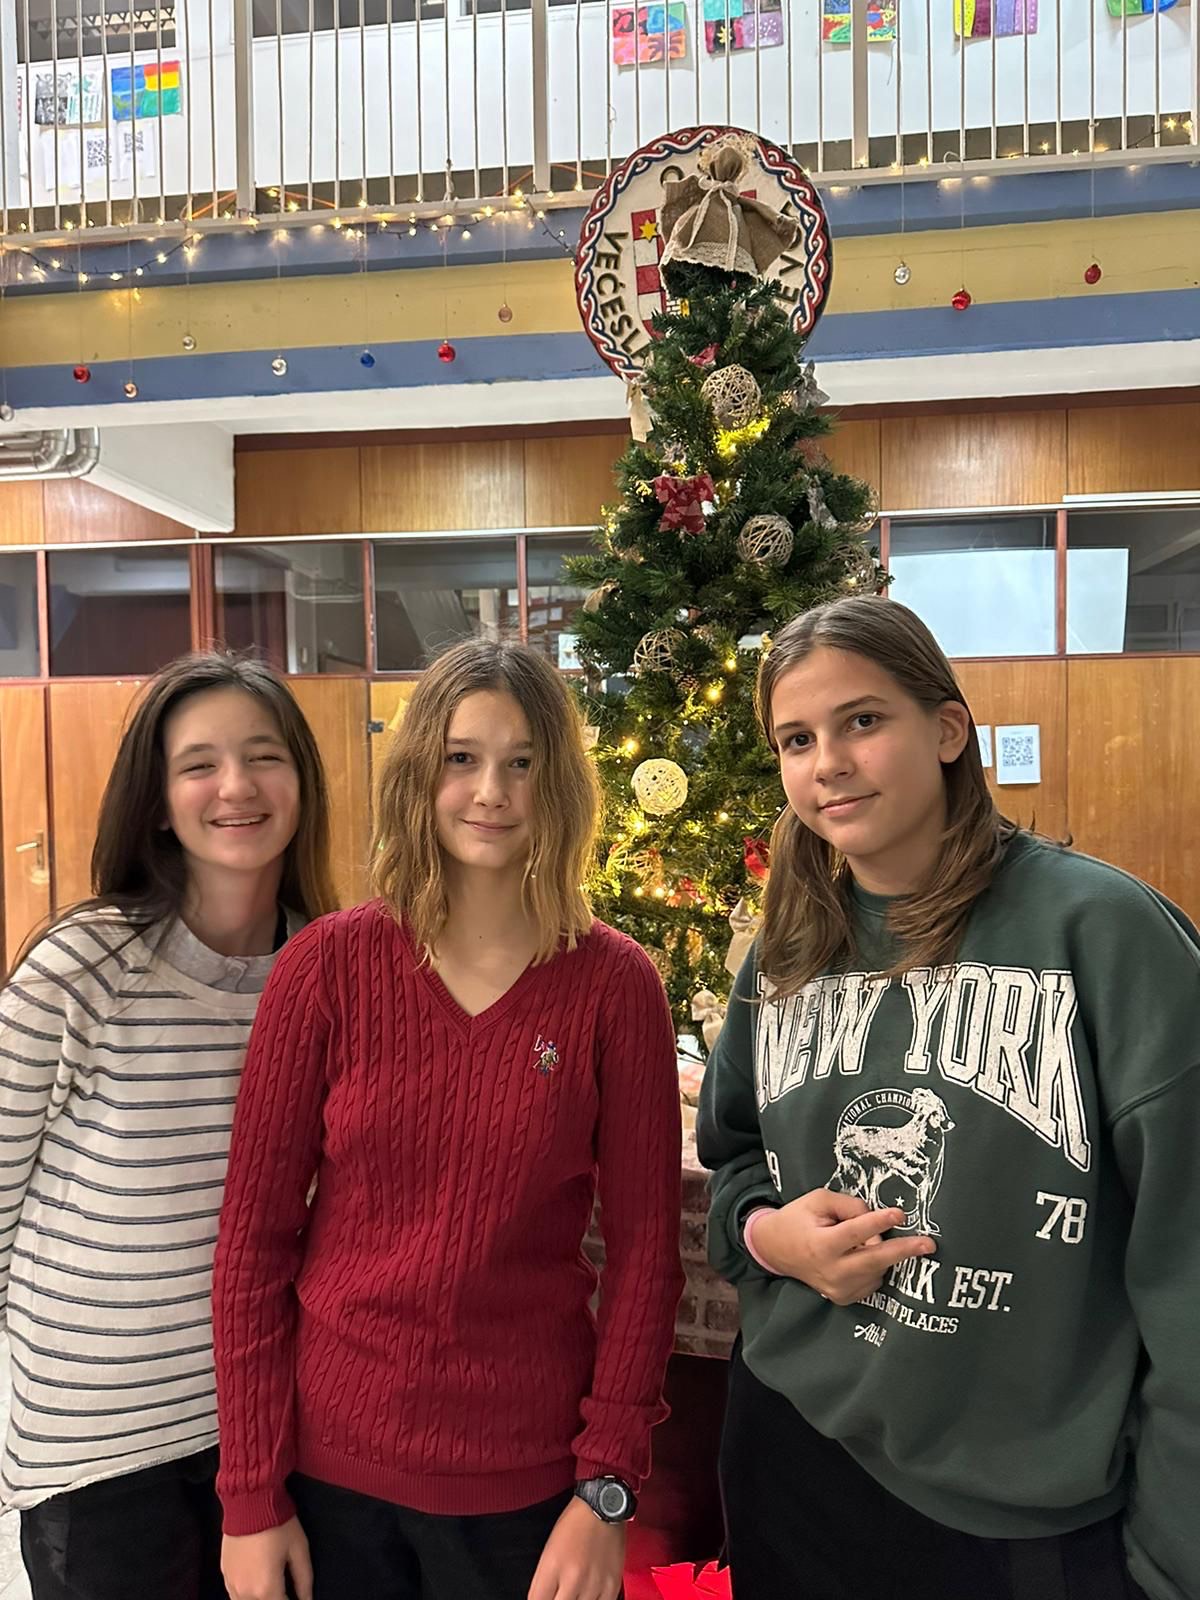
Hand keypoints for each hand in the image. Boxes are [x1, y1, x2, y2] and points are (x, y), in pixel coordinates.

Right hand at [221, 1517, 312, 1599]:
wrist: (250, 1502)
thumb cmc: (278, 1524)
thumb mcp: (299, 1549)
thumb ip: (304, 1580)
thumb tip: (307, 1599)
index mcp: (266, 1589)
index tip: (299, 1596)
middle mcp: (245, 1593)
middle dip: (278, 1598)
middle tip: (287, 1590)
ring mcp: (232, 1585)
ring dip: (262, 1598)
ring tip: (274, 1586)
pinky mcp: (224, 1575)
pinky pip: (235, 1596)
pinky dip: (247, 1595)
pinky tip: (258, 1583)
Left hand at [527, 1494, 625, 1599]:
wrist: (603, 1507)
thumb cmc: (575, 1524)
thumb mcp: (549, 1550)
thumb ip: (543, 1581)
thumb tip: (542, 1599)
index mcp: (552, 1566)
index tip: (544, 1598)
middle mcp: (572, 1577)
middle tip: (561, 1592)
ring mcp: (594, 1583)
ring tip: (576, 1591)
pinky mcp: (612, 1586)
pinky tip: (590, 1594)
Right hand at [753, 1188, 935, 1305]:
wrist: (776, 1249)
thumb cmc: (799, 1219)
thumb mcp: (819, 1200)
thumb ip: (850, 1206)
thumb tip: (878, 1221)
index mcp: (821, 1245)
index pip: (855, 1233)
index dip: (878, 1222)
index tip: (900, 1214)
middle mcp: (831, 1271)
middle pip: (874, 1260)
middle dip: (903, 1251)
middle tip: (928, 1244)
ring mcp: (837, 1289)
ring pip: (876, 1270)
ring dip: (882, 1253)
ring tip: (867, 1240)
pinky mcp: (843, 1298)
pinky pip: (872, 1282)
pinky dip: (874, 1267)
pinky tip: (860, 1256)